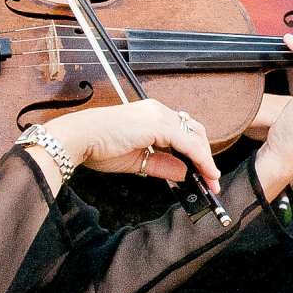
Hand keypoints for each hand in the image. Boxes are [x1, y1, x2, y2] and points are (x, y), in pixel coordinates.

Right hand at [50, 101, 219, 193]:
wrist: (80, 138)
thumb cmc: (98, 148)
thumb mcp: (138, 162)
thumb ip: (162, 165)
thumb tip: (184, 173)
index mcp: (151, 116)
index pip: (183, 132)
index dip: (197, 153)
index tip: (204, 175)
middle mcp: (157, 111)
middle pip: (194, 131)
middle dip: (206, 157)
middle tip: (212, 181)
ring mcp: (158, 115)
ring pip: (194, 136)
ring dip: (205, 159)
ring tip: (211, 181)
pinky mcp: (157, 124)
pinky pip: (187, 142)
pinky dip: (199, 158)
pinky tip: (204, 172)